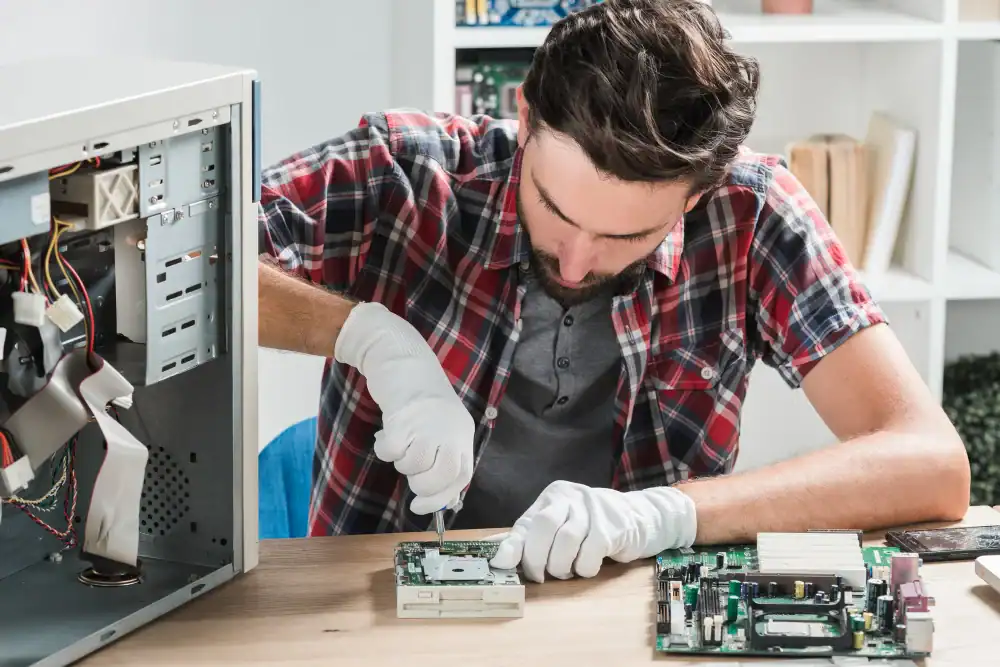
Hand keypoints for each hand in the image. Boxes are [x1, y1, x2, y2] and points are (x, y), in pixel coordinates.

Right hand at [334, 302, 473, 514]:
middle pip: (440, 477)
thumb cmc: (418, 397)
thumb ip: (442, 455)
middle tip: (408, 467)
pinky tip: (385, 434)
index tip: (421, 507)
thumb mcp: (439, 426)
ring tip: (397, 440)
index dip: (441, 497)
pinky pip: (391, 452)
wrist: (401, 358)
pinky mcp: (404, 418)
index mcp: (462, 432)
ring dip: (399, 460)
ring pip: (413, 466)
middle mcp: (451, 429)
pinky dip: (384, 448)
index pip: (461, 476)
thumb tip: (441, 500)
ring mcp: (428, 423)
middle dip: (420, 484)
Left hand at [489, 481, 696, 582]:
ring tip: (565, 571)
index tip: (502, 564)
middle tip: (540, 576)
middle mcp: (571, 497)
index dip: (513, 545)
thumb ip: (531, 537)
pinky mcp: (612, 527)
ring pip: (566, 542)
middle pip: (544, 526)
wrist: (640, 516)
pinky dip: (584, 568)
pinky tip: (586, 566)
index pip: (527, 521)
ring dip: (561, 566)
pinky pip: (590, 554)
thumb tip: (499, 556)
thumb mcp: (561, 525)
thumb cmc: (592, 525)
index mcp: (554, 496)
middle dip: (537, 558)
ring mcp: (593, 510)